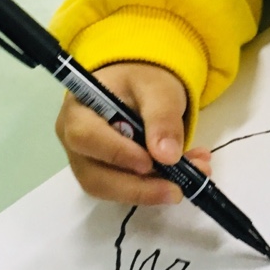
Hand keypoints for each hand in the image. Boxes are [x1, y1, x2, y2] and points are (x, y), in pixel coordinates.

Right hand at [56, 61, 211, 205]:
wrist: (138, 85)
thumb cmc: (140, 80)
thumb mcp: (157, 88)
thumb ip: (162, 117)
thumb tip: (167, 156)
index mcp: (78, 111)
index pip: (85, 137)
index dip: (116, 154)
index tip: (150, 162)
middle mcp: (73, 141)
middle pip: (94, 177)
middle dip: (138, 188)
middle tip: (177, 189)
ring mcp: (87, 162)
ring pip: (110, 190)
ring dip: (152, 190)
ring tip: (195, 172)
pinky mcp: (105, 175)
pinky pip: (126, 189)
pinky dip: (157, 186)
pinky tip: (188, 171)